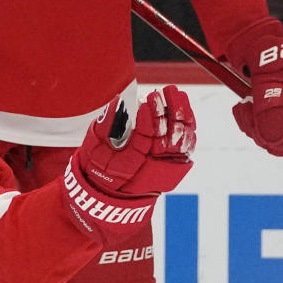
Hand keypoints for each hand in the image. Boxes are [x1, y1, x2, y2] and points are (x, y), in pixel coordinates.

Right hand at [62, 87, 195, 241]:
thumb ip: (105, 124)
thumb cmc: (100, 165)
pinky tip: (184, 107)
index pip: (145, 136)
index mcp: (131, 161)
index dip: (148, 119)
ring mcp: (166, 164)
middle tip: (163, 92)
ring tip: (176, 94)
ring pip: (180, 138)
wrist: (111, 190)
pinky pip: (186, 142)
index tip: (146, 101)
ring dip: (180, 114)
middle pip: (168, 135)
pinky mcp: (175, 163)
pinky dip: (187, 125)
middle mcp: (153, 164)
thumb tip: (117, 101)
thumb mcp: (95, 146)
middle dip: (166, 111)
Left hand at [226, 17, 282, 154]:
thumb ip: (272, 111)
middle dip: (262, 131)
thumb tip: (274, 141)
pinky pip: (255, 123)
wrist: (251, 39)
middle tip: (250, 112)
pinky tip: (241, 105)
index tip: (267, 135)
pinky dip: (246, 117)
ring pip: (266, 132)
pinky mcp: (264, 105)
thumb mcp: (269, 83)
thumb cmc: (267, 57)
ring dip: (251, 123)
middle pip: (282, 138)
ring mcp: (280, 106)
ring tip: (244, 104)